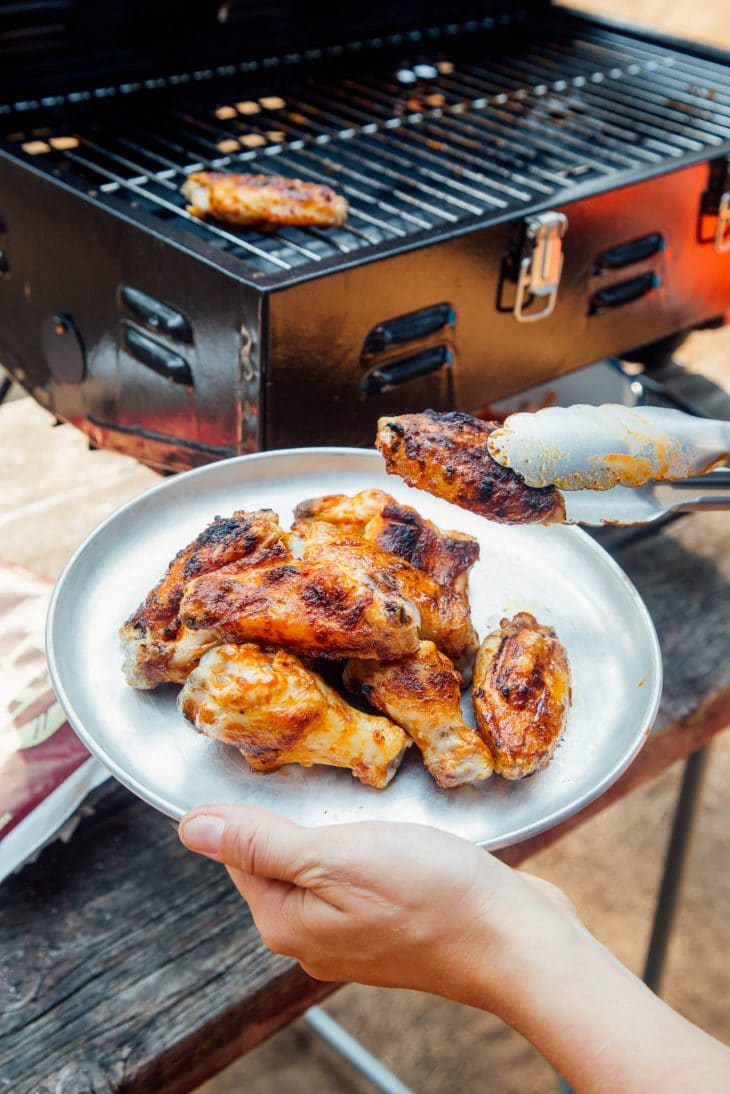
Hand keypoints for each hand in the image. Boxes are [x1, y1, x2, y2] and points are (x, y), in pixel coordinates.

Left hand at [178, 804, 578, 1010]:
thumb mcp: (335, 857)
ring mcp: (355, 934)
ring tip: (371, 803)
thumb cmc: (431, 895)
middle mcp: (313, 936)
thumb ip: (260, 842)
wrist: (517, 941)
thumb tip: (190, 828)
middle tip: (337, 776)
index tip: (290, 766)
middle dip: (301, 812)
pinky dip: (373, 846)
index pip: (240, 850)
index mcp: (285, 922)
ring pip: (326, 862)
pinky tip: (400, 833)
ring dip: (341, 826)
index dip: (259, 802)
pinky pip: (363, 874)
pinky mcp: (395, 925)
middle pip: (281, 856)